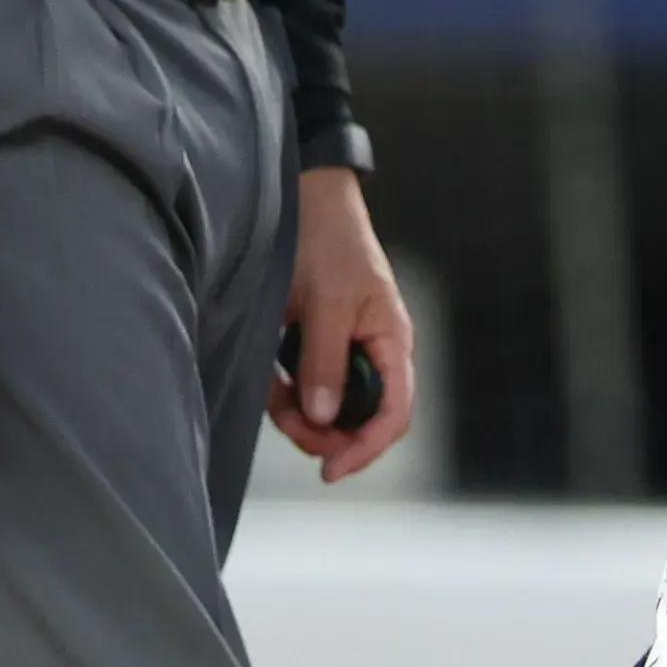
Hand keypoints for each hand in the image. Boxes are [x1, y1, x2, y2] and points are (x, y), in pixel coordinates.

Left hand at [271, 165, 416, 481]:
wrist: (303, 197)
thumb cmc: (328, 240)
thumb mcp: (326, 302)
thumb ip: (325, 361)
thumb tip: (323, 419)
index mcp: (391, 343)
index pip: (395, 412)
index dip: (367, 446)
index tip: (331, 470)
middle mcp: (373, 353)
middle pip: (362, 418)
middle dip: (326, 433)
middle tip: (288, 426)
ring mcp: (344, 350)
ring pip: (331, 408)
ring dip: (301, 415)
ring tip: (275, 400)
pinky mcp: (315, 344)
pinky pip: (305, 386)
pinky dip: (285, 394)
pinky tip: (271, 386)